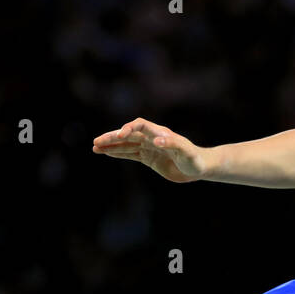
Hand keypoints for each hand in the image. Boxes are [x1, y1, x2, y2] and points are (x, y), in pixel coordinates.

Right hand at [92, 118, 207, 182]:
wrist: (199, 167)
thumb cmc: (195, 158)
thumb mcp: (186, 152)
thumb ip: (173, 144)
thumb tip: (157, 140)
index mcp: (160, 133)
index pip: (140, 125)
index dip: (128, 128)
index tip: (119, 136)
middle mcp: (152, 138)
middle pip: (128, 134)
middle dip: (112, 137)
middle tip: (96, 142)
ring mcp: (149, 148)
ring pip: (126, 145)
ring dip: (111, 145)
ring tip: (95, 147)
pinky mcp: (148, 158)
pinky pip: (130, 154)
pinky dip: (118, 154)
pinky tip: (107, 153)